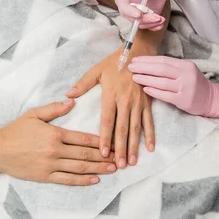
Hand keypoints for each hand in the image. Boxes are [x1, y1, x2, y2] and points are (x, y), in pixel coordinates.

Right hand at [0, 99, 116, 185]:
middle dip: (103, 156)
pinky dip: (82, 180)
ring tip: (112, 169)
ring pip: (79, 168)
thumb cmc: (15, 131)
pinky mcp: (45, 176)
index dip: (100, 141)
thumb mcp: (34, 114)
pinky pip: (67, 179)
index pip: (82, 138)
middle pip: (85, 154)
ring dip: (98, 168)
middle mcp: (55, 150)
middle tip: (118, 158)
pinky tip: (94, 179)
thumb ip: (54, 109)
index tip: (112, 142)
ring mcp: (50, 165)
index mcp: (54, 134)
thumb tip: (71, 101)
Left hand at [66, 50, 154, 168]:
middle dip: (121, 149)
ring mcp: (138, 103)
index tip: (103, 153)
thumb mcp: (96, 70)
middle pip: (122, 129)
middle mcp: (126, 102)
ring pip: (136, 129)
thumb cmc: (115, 63)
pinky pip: (149, 121)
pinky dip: (150, 135)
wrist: (138, 53)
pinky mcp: (148, 103)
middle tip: (119, 165)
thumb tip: (68, 94)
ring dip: (134, 146)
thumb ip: (83, 83)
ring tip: (131, 162)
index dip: (105, 138)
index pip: (107, 121)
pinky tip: (149, 149)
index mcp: (111, 95)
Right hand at [115, 0, 176, 30]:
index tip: (139, 14)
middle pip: (133, 19)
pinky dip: (155, 26)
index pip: (124, 8)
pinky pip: (148, 26)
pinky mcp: (145, 19)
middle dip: (145, 19)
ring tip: (161, 18)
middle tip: (156, 17)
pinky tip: (160, 24)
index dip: (130, 12)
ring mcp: (136, 15)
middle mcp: (128, 10)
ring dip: (152, 23)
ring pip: (141, 24)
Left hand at [128, 56, 218, 118]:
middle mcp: (186, 75)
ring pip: (162, 82)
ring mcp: (186, 88)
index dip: (148, 59)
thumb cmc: (193, 83)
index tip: (135, 59)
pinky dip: (154, 92)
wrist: (211, 99)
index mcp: (185, 65)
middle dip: (144, 67)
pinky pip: (166, 95)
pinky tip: (145, 89)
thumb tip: (147, 63)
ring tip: (134, 77)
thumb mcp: (185, 71)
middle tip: (130, 67)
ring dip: (146, 79)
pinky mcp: (184, 100)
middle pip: (161, 69)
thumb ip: (171, 67)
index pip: (163, 60)